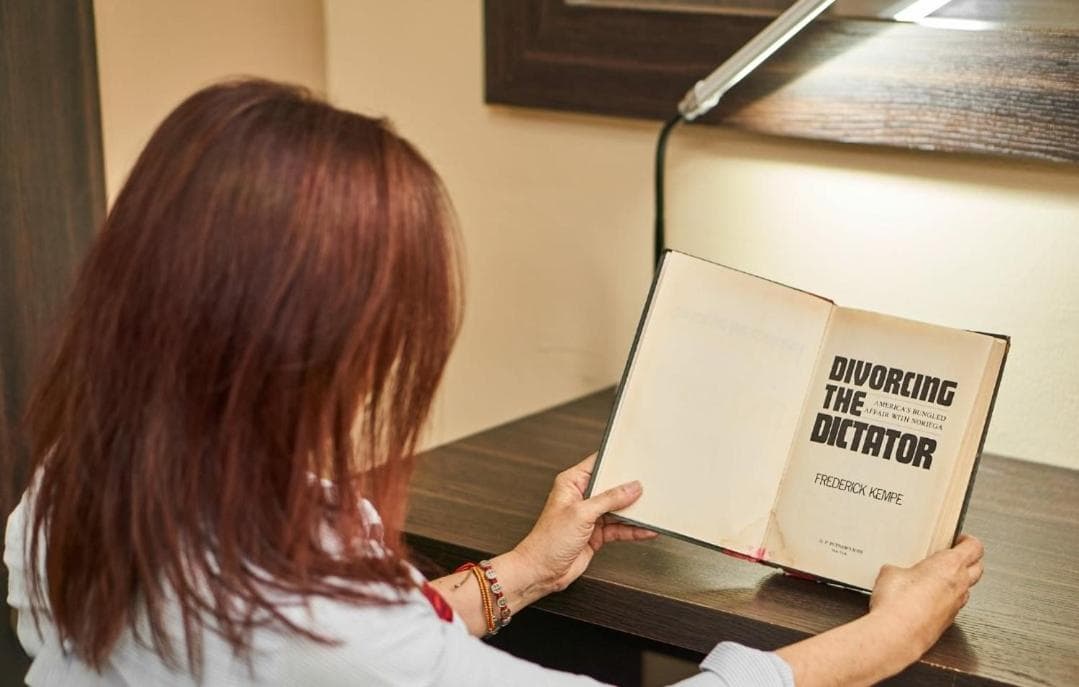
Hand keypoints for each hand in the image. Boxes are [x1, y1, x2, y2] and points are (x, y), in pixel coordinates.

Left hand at [513, 454, 656, 592]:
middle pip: (612, 487)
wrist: (541, 571)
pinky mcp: (596, 533)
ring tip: (653, 509)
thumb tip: (631, 488)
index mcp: (571, 483)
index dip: (616, 460)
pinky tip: (647, 529)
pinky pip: (620, 528)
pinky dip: (633, 530)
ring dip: (634, 511)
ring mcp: (590, 516)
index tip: (635, 458)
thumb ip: (609, 499)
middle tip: (650, 486)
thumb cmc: (547, 541)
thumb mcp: (581, 514)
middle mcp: (581, 497)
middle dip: (630, 488)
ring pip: (618, 509)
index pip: (598, 464)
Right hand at [869, 534, 984, 655]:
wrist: (897, 634)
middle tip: (957, 554)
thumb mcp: (890, 572)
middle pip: (978, 567)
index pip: (974, 547)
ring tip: (939, 578)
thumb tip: (895, 572)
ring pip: (967, 589)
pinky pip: (953, 606)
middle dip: (970, 560)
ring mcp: (955, 606)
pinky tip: (926, 600)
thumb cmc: (899, 602)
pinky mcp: (947, 622)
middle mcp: (959, 585)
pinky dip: (945, 600)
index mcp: (949, 565)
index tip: (960, 538)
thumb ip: (899, 568)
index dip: (968, 540)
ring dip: (958, 582)